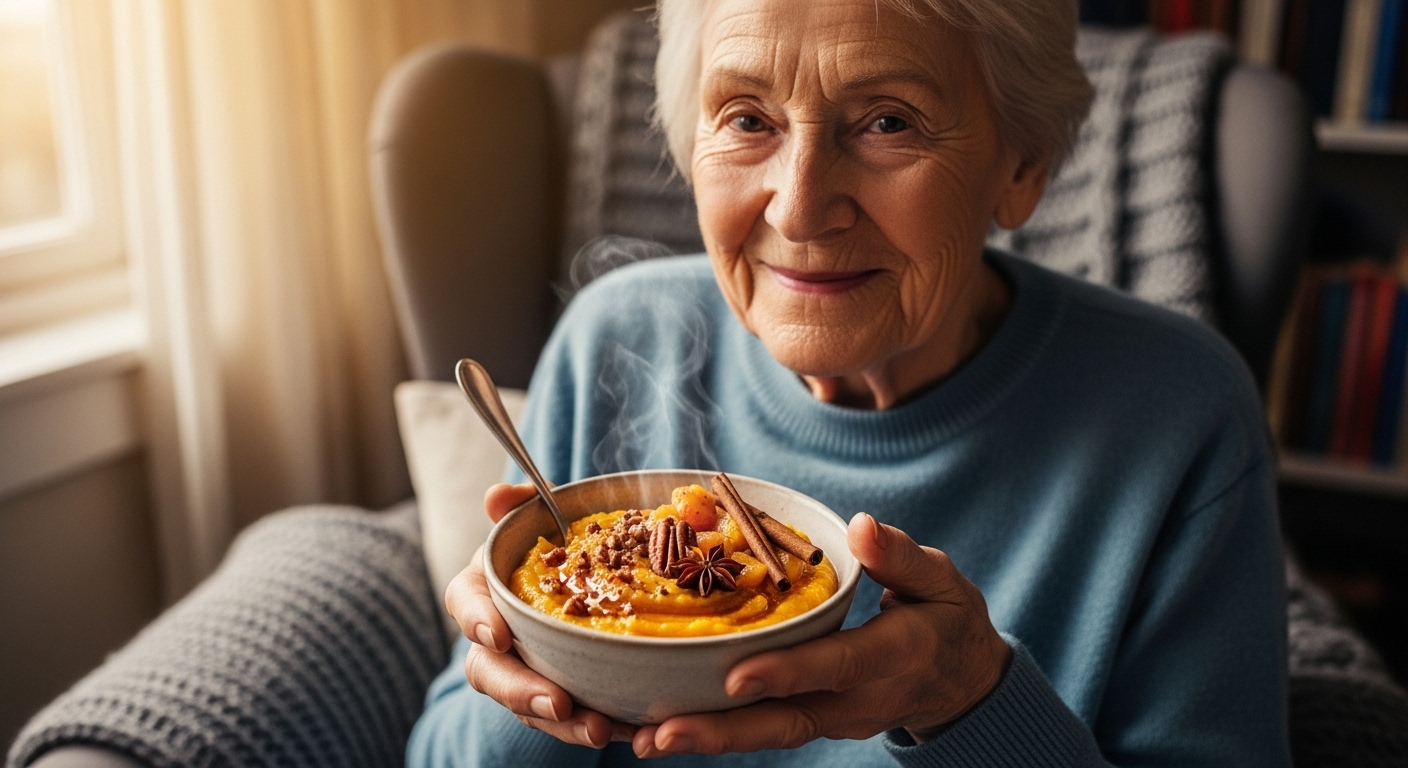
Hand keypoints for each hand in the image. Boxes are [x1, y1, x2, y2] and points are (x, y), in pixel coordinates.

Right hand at [444, 482, 637, 747]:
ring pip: (531, 706)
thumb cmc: (549, 549)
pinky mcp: (559, 694)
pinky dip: (601, 724)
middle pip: (492, 672)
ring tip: (600, 730)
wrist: (578, 576)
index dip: (474, 618)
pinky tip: (632, 729)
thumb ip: (519, 506)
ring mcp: (524, 671)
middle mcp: (494, 638)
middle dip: (522, 692)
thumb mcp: (535, 522)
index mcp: (484, 590)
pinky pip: (572, 718)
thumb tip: (503, 495)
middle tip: (558, 703)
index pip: (464, 601)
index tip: (494, 634)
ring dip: (565, 724)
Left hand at [631, 512, 1011, 757]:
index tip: (736, 674)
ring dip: (706, 739)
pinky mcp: (813, 721)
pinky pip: (761, 731)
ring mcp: (833, 719)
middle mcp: (856, 700)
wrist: (962, 683)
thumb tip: (861, 527)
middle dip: (723, 730)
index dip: (787, 672)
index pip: (834, 665)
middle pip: (785, 721)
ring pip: (766, 734)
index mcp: (891, 656)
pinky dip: (713, 734)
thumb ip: (900, 556)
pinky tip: (657, 730)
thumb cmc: (946, 619)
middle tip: (663, 733)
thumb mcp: (940, 579)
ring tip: (643, 740)